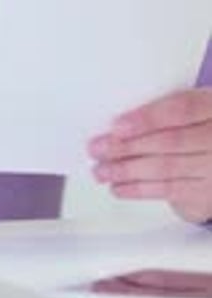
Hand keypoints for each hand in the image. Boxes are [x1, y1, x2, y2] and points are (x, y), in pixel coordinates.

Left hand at [88, 88, 211, 222]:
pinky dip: (139, 190)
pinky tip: (118, 187)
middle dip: (127, 147)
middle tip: (96, 148)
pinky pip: (169, 191)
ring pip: (166, 168)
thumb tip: (115, 122)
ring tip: (100, 170)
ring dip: (127, 170)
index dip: (148, 118)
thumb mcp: (187, 104)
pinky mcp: (205, 193)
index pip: (181, 109)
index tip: (117, 125)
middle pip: (169, 142)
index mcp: (211, 106)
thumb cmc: (194, 122)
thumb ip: (160, 107)